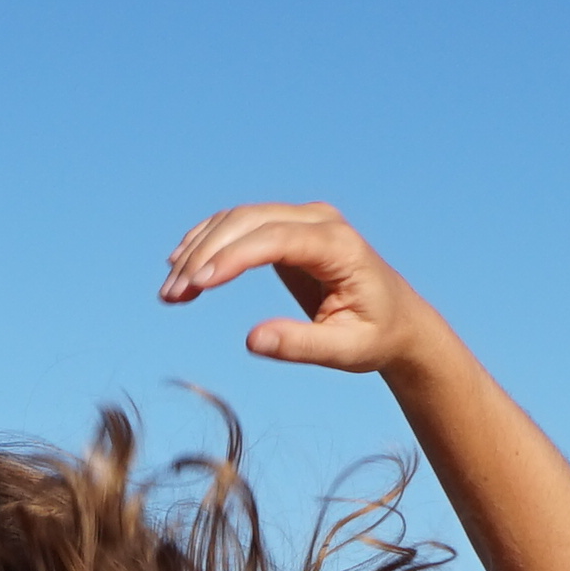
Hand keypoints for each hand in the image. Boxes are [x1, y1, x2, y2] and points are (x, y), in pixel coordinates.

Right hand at [158, 203, 444, 374]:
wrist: (399, 321)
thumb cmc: (375, 337)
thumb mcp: (345, 351)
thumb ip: (301, 345)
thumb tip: (253, 340)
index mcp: (338, 246)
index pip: (274, 238)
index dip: (232, 257)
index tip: (197, 284)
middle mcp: (319, 221)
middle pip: (248, 222)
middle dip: (204, 255)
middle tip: (170, 295)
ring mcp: (303, 219)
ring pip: (237, 220)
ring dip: (199, 251)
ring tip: (170, 292)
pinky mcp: (288, 229)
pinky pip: (241, 227)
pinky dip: (209, 243)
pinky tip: (183, 267)